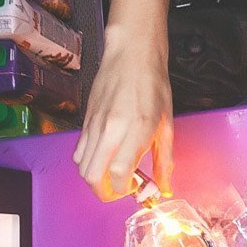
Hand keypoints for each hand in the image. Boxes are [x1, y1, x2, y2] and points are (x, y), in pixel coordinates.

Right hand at [73, 26, 173, 198]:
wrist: (132, 55)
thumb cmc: (153, 85)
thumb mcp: (166, 125)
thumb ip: (164, 160)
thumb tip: (164, 187)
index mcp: (135, 131)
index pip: (118, 175)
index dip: (124, 190)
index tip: (134, 188)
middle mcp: (110, 130)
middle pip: (92, 177)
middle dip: (104, 192)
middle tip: (119, 190)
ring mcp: (94, 125)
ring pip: (81, 166)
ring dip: (95, 178)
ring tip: (111, 174)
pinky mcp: (86, 119)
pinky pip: (79, 150)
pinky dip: (88, 162)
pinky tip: (103, 157)